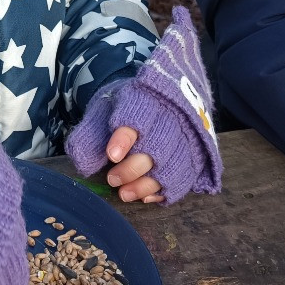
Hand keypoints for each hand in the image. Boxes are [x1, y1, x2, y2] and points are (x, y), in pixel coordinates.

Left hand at [66, 7, 221, 204]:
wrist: (164, 88)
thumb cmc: (130, 97)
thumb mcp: (111, 94)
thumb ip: (101, 110)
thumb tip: (92, 142)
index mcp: (150, 93)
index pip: (141, 112)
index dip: (127, 133)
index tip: (113, 150)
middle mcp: (171, 114)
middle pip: (156, 145)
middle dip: (133, 165)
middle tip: (113, 175)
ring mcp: (185, 134)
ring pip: (170, 164)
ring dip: (146, 181)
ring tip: (122, 190)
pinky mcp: (191, 154)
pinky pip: (181, 177)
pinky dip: (163, 189)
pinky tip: (145, 196)